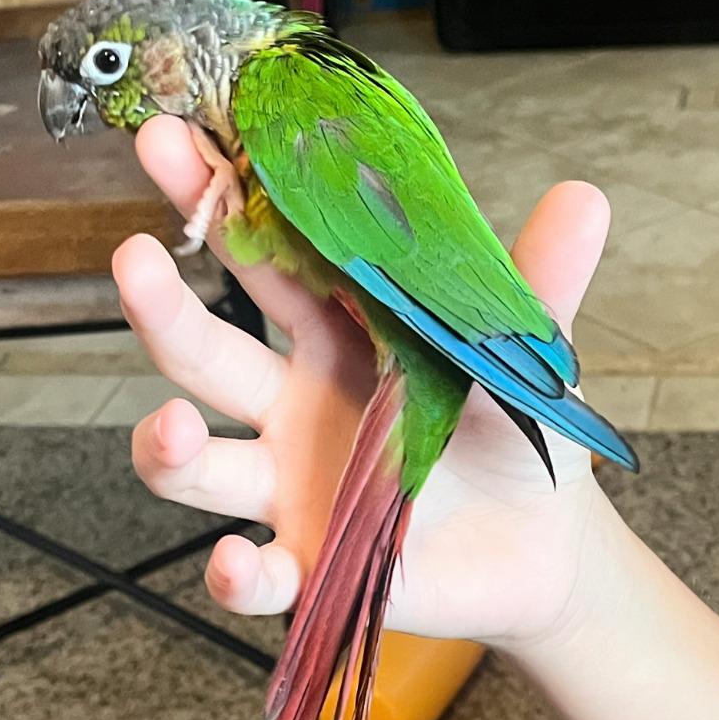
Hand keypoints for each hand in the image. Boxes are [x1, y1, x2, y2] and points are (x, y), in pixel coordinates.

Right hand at [113, 114, 612, 646]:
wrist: (543, 545)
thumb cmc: (516, 436)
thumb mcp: (523, 357)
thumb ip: (537, 285)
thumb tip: (585, 196)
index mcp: (334, 340)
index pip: (260, 267)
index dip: (216, 209)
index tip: (173, 144)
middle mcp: (290, 409)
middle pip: (202, 356)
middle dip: (159, 309)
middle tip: (133, 257)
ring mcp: (288, 487)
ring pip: (197, 466)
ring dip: (168, 448)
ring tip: (172, 428)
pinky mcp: (309, 564)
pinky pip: (253, 574)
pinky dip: (237, 574)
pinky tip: (235, 562)